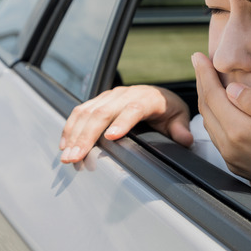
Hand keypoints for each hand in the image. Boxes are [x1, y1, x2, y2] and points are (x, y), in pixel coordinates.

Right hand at [60, 85, 192, 162]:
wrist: (160, 97)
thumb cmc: (169, 110)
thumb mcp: (179, 118)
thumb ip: (180, 129)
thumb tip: (185, 140)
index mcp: (148, 97)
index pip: (134, 107)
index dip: (122, 121)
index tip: (111, 137)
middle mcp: (126, 93)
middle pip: (103, 111)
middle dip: (88, 135)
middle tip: (76, 157)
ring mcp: (110, 96)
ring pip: (88, 111)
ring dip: (74, 134)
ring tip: (67, 156)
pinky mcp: (99, 100)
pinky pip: (81, 111)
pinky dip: (70, 127)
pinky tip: (65, 144)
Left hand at [191, 52, 250, 208]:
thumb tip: (232, 89)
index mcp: (241, 132)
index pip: (213, 96)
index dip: (204, 74)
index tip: (198, 56)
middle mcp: (231, 148)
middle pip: (207, 109)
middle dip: (202, 83)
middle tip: (199, 62)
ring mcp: (233, 160)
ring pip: (209, 123)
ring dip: (207, 99)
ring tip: (208, 80)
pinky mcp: (239, 165)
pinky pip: (218, 136)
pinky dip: (214, 115)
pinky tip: (221, 106)